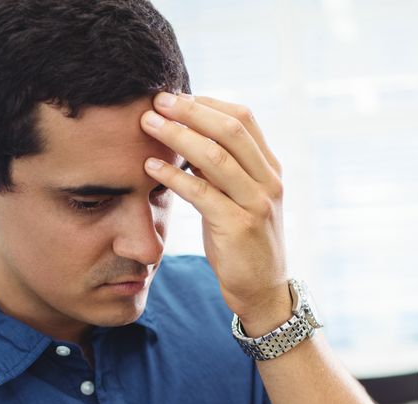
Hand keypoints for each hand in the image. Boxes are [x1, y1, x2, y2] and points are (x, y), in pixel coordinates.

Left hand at [141, 92, 290, 333]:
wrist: (262, 291)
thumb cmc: (241, 242)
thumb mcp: (236, 199)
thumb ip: (220, 169)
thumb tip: (187, 133)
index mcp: (269, 169)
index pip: (243, 119)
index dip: (207, 102)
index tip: (174, 97)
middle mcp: (269, 181)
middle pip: (230, 129)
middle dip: (190, 110)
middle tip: (156, 101)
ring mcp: (257, 204)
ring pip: (216, 157)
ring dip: (178, 136)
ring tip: (148, 125)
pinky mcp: (239, 227)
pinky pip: (202, 193)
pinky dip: (174, 176)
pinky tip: (150, 167)